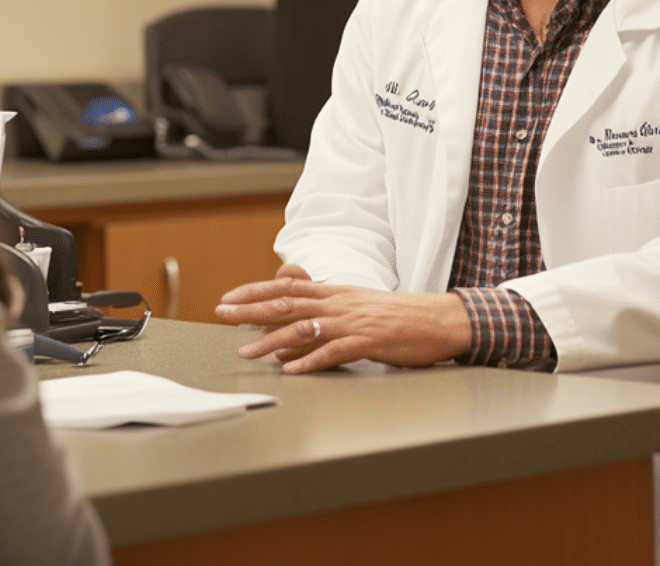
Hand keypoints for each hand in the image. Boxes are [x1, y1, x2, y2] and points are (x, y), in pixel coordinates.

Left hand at [215, 264, 470, 373]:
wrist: (438, 319)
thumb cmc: (398, 316)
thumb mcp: (357, 302)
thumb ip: (326, 303)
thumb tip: (294, 312)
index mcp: (335, 293)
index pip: (287, 288)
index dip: (255, 292)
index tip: (229, 298)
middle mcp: (339, 304)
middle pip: (287, 304)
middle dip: (250, 310)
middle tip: (222, 315)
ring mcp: (353, 323)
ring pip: (304, 329)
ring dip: (271, 340)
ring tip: (246, 352)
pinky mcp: (369, 342)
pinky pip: (334, 352)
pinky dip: (310, 361)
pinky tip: (292, 371)